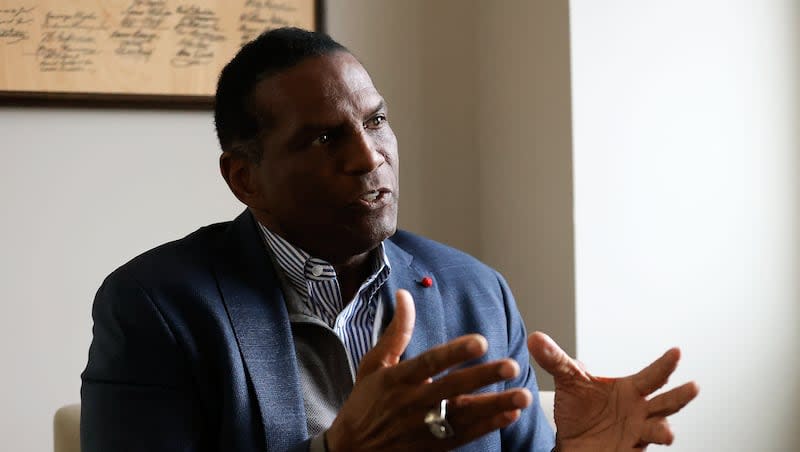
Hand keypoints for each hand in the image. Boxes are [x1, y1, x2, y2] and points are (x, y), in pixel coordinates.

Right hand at [326, 289, 532, 451]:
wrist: (352, 450)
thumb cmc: (364, 401)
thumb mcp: (374, 364)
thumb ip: (396, 331)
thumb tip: (404, 296)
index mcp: (397, 379)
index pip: (430, 363)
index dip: (455, 352)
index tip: (480, 342)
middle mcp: (412, 403)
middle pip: (452, 388)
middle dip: (483, 377)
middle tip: (511, 365)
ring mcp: (423, 427)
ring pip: (464, 415)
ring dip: (494, 405)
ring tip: (522, 395)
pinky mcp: (433, 445)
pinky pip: (464, 436)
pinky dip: (488, 426)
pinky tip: (510, 416)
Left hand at [528, 332, 698, 450]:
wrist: (571, 442)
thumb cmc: (580, 408)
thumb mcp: (568, 381)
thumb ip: (555, 360)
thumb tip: (535, 338)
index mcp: (631, 390)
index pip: (652, 375)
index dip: (665, 364)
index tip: (677, 351)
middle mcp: (640, 412)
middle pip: (667, 403)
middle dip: (681, 396)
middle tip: (693, 386)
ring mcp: (637, 434)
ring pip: (658, 432)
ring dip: (664, 432)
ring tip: (666, 433)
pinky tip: (641, 451)